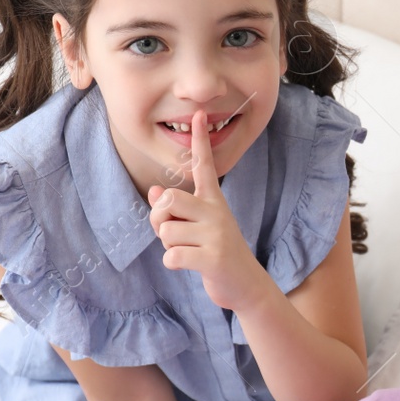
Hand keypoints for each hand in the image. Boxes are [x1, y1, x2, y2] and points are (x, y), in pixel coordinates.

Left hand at [148, 109, 269, 312]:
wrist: (246, 285)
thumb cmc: (216, 252)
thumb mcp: (197, 227)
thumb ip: (175, 210)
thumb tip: (154, 191)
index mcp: (214, 201)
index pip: (204, 166)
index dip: (200, 141)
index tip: (199, 114)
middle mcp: (216, 212)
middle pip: (168, 200)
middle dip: (160, 219)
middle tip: (174, 233)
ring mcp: (216, 234)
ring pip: (166, 232)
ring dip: (168, 246)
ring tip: (189, 251)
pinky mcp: (212, 258)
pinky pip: (172, 256)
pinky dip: (174, 263)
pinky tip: (191, 265)